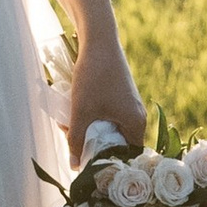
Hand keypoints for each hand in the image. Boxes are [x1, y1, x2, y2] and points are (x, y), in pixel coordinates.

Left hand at [66, 35, 144, 160]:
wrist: (98, 40)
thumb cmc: (94, 76)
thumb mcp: (82, 111)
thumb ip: (77, 140)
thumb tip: (75, 166)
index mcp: (136, 123)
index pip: (127, 155)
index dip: (108, 161)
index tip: (89, 163)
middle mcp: (137, 115)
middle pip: (117, 141)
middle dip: (94, 144)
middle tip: (73, 143)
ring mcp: (130, 103)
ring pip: (110, 126)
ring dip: (90, 129)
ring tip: (69, 126)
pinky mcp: (121, 94)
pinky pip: (109, 114)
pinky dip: (93, 116)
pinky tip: (75, 111)